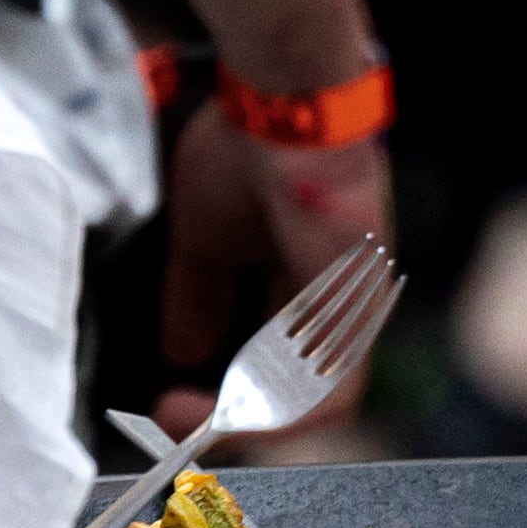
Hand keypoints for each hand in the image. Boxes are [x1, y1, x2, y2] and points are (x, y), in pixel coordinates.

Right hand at [156, 106, 398, 442]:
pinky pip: (328, 396)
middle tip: (175, 420)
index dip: (225, 389)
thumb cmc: (249, 147)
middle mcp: (334, 305)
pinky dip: (274, 418)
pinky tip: (221, 413)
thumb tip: (179, 353)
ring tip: (185, 416)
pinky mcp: (354, 314)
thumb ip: (195, 297)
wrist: (282, 105)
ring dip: (242, 422)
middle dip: (229, 416)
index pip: (273, 360)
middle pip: (290, 389)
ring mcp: (350, 311)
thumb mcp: (205, 237)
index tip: (172, 399)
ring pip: (308, 402)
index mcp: (303, 283)